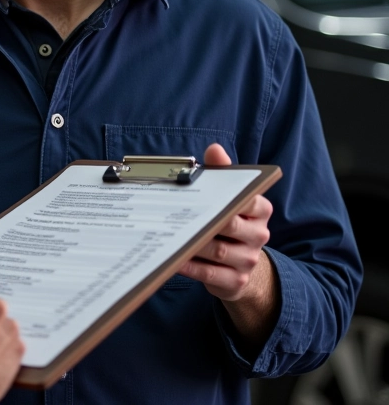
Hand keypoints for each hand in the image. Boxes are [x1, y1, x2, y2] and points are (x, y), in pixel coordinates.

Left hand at [178, 143, 278, 348]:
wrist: (241, 265)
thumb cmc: (229, 221)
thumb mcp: (230, 197)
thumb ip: (222, 173)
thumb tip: (214, 148)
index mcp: (259, 210)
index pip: (249, 201)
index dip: (230, 197)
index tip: (211, 193)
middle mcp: (258, 235)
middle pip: (230, 226)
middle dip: (206, 220)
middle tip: (182, 213)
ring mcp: (248, 260)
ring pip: (219, 252)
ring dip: (194, 244)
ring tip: (171, 235)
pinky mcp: (236, 282)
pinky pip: (211, 274)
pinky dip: (191, 266)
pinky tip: (174, 258)